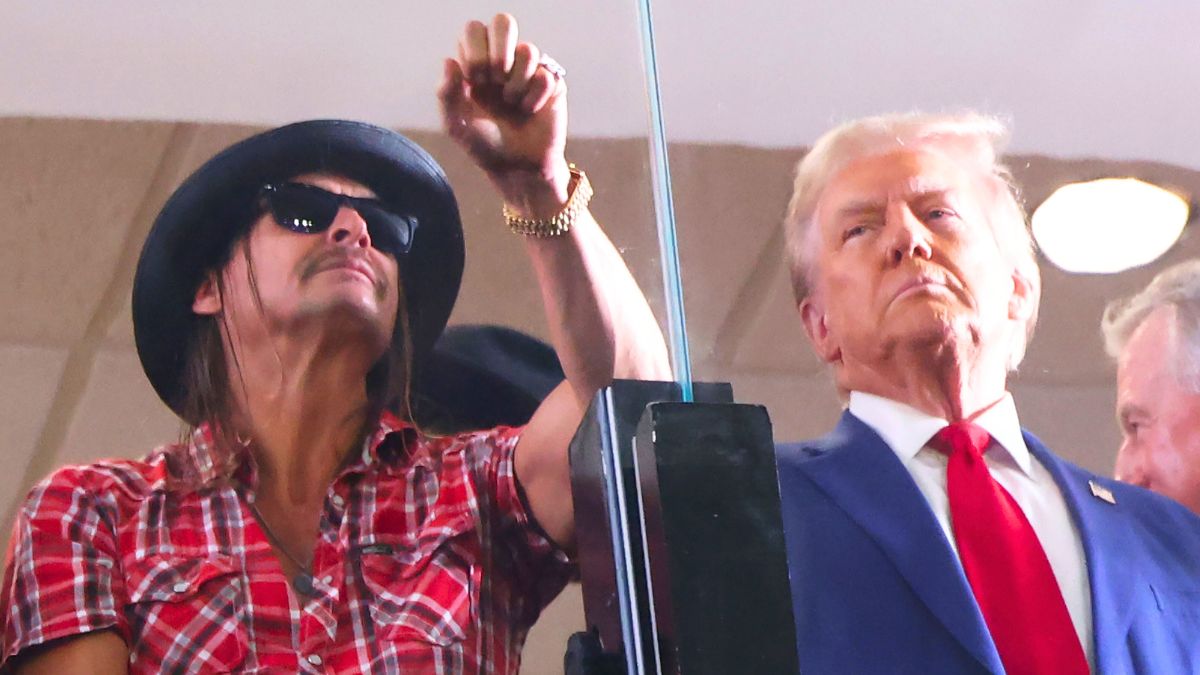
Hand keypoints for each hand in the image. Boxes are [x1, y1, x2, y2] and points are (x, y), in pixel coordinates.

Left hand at [439, 14, 570, 213]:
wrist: (517, 169)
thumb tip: (450, 61)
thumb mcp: (456, 125)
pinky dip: (534, 97)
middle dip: (498, 51)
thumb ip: (447, 93)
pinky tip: (529, 112)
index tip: (475, 81)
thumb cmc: (484, 146)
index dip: (475, 50)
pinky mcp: (552, 83)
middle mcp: (503, 61)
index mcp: (476, 64)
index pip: (474, 29)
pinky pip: (546, 74)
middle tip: (494, 79)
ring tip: (512, 105)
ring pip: (528, 50)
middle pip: (504, 22)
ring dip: (516, 82)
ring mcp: (529, 71)